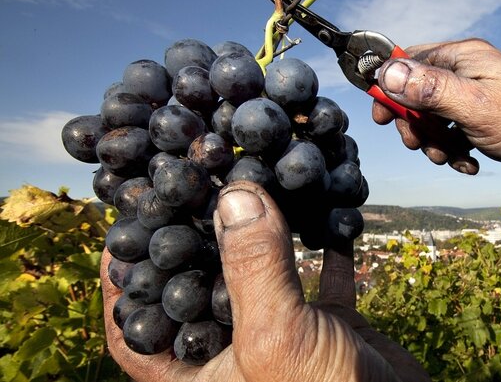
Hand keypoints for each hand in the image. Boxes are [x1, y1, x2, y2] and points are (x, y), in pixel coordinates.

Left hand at [101, 181, 429, 381]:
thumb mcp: (278, 336)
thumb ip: (254, 268)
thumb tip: (234, 195)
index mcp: (201, 376)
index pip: (137, 333)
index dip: (123, 287)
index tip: (124, 234)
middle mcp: (237, 353)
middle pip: (201, 288)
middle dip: (199, 240)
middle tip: (194, 189)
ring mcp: (284, 336)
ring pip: (262, 275)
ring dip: (264, 233)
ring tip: (255, 186)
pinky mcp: (328, 326)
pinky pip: (322, 274)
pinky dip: (325, 242)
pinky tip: (326, 207)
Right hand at [372, 39, 500, 204]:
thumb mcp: (473, 107)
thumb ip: (429, 90)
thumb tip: (387, 74)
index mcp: (463, 56)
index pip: (409, 61)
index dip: (391, 89)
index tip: (384, 119)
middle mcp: (466, 69)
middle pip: (417, 93)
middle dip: (416, 125)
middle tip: (421, 146)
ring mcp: (474, 92)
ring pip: (433, 117)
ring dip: (435, 143)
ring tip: (451, 158)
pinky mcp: (481, 113)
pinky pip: (452, 130)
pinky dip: (454, 149)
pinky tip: (468, 162)